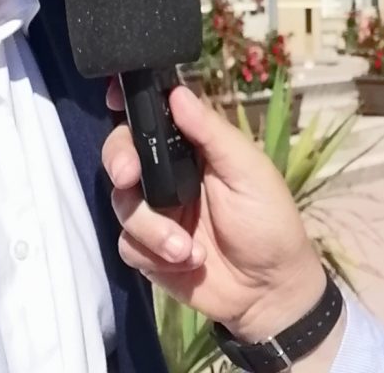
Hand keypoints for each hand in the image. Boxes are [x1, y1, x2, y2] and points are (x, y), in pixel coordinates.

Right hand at [102, 81, 325, 342]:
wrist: (270, 292)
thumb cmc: (268, 221)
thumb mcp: (248, 170)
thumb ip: (211, 132)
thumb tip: (177, 92)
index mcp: (190, 146)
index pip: (151, 116)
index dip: (128, 105)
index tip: (114, 102)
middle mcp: (165, 173)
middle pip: (121, 152)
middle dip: (119, 160)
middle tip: (127, 177)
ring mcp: (154, 211)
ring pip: (121, 202)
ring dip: (151, 227)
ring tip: (186, 248)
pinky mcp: (148, 249)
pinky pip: (127, 243)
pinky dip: (154, 254)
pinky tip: (187, 261)